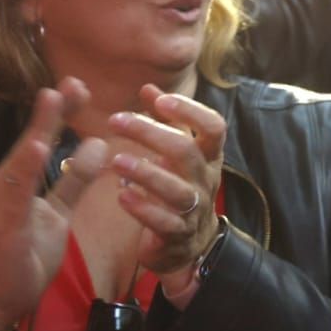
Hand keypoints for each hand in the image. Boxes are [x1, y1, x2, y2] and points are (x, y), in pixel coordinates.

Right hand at [0, 80, 108, 330]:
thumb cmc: (20, 259)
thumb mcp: (56, 215)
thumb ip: (74, 182)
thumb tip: (98, 145)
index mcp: (19, 187)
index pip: (40, 143)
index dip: (57, 113)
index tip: (79, 86)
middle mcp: (4, 192)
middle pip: (28, 146)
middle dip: (50, 113)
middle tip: (72, 81)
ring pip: (18, 166)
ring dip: (37, 132)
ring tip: (53, 100)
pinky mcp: (1, 230)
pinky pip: (12, 199)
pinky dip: (24, 172)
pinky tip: (36, 148)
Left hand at [108, 86, 224, 301]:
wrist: (189, 243)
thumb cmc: (180, 187)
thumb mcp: (177, 153)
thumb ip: (164, 121)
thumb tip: (148, 87)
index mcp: (209, 156)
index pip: (213, 127)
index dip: (190, 111)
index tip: (160, 100)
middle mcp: (205, 179)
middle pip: (186, 151)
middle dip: (151, 133)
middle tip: (116, 120)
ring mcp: (194, 208)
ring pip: (176, 189)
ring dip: (145, 172)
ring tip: (116, 160)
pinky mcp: (176, 234)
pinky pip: (163, 221)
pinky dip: (142, 208)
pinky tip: (121, 195)